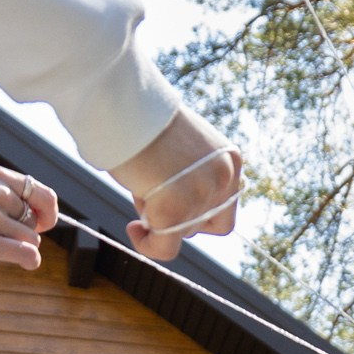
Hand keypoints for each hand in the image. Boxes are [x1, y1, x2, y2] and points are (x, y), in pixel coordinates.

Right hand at [111, 108, 241, 260]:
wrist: (123, 105)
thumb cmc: (143, 123)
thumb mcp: (183, 149)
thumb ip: (193, 175)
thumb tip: (185, 212)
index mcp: (229, 159)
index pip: (224, 206)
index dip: (198, 212)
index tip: (172, 204)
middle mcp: (224, 176)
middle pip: (204, 222)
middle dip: (175, 213)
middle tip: (148, 188)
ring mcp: (203, 192)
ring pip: (183, 232)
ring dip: (158, 216)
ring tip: (139, 184)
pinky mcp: (176, 208)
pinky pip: (165, 248)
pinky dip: (149, 245)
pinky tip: (134, 230)